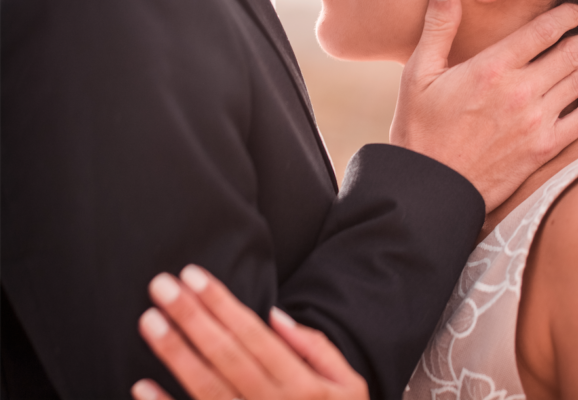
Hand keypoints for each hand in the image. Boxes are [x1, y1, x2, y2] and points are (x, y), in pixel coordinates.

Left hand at [132, 265, 368, 399]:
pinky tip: (141, 386)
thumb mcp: (349, 385)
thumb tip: (275, 316)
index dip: (222, 303)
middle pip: (225, 356)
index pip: (253, 335)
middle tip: (161, 286)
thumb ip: (317, 349)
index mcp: (302, 386)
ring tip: (149, 321)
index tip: (193, 276)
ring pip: (205, 388)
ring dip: (175, 354)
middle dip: (191, 317)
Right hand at [391, 0, 577, 210]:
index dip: (570, 13)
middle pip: (570, 52)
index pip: (545, 30)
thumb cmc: (419, 131)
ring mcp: (536, 122)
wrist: (430, 188)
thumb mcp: (417, 74)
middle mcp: (521, 92)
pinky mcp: (543, 149)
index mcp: (491, 68)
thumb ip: (437, 27)